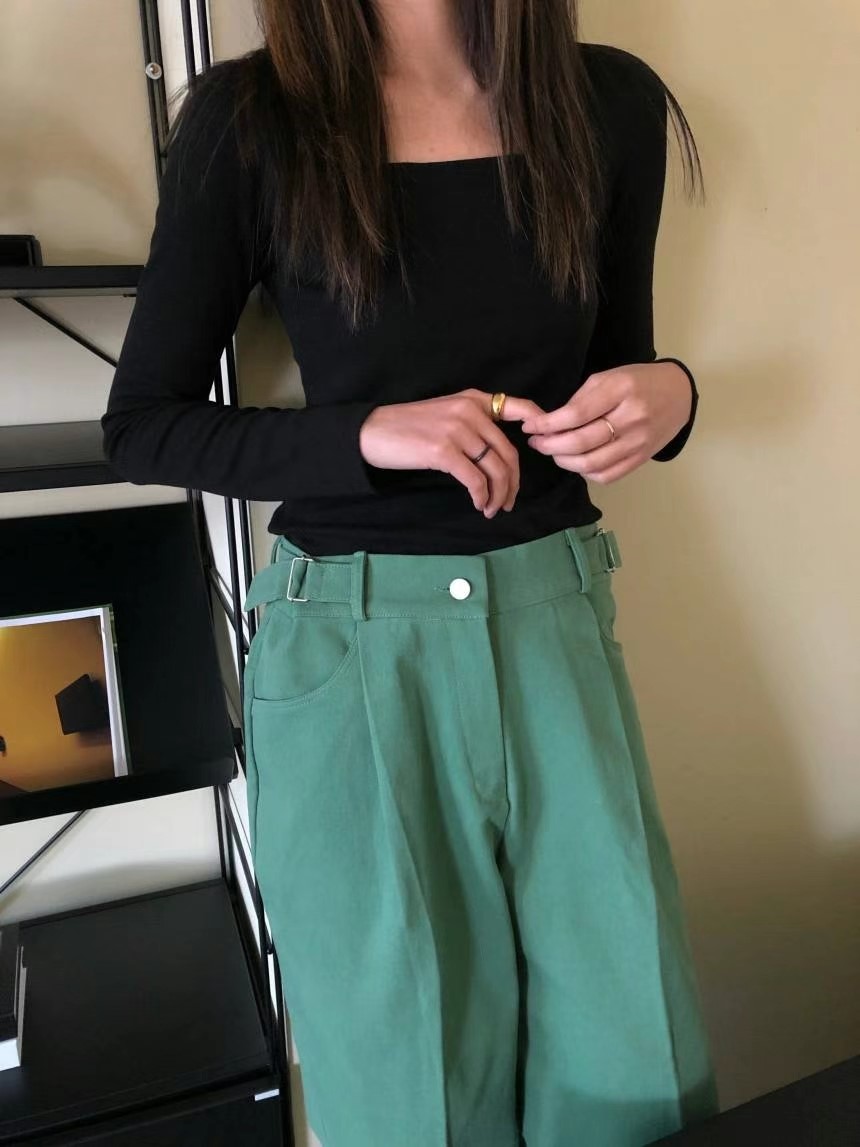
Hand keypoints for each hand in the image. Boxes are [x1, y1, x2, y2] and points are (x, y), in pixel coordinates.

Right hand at [359, 389, 543, 516]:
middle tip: (508, 502)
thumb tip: (497, 454)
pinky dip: (481, 497)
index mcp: (473, 400)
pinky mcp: (444, 451)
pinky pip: (475, 480)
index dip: (540, 425)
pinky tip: (478, 504)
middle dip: (512, 482)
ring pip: (495, 469)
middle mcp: (470, 411)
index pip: (520, 408)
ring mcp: (457, 430)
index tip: (542, 447)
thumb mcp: (446, 414)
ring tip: (491, 509)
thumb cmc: (408, 428)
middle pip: (509, 452)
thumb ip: (473, 424)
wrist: (372, 432)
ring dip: (498, 495)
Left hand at [519, 361, 693, 483]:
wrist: (678, 395)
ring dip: (564, 461)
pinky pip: (607, 475)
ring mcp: (638, 442)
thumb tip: (550, 423)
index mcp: (621, 390)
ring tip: (554, 452)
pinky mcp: (642, 458)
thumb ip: (580, 400)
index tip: (531, 427)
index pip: (576, 414)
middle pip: (581, 442)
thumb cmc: (638, 382)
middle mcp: (631, 418)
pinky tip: (577, 462)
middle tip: (537, 442)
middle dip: (551, 446)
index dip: (548, 424)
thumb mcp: (608, 378)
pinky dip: (586, 473)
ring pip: (592, 463)